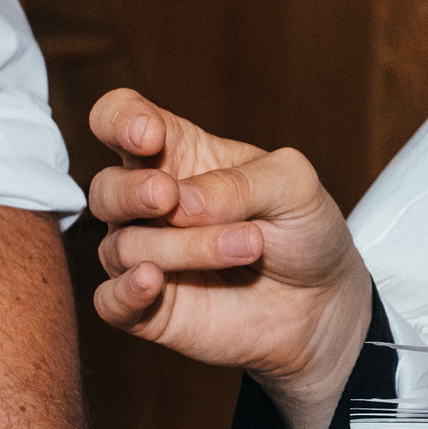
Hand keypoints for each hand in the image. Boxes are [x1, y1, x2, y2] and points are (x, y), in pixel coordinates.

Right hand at [87, 89, 369, 428]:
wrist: (321, 304)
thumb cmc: (302, 231)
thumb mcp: (292, 185)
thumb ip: (238, 182)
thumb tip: (181, 202)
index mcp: (175, 154)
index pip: (119, 120)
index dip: (121, 121)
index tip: (150, 136)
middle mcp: (147, 204)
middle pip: (106, 189)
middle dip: (134, 192)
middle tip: (171, 197)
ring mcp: (144, 257)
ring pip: (123, 247)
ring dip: (184, 246)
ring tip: (249, 246)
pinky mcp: (147, 309)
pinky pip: (110, 301)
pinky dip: (125, 291)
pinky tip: (152, 282)